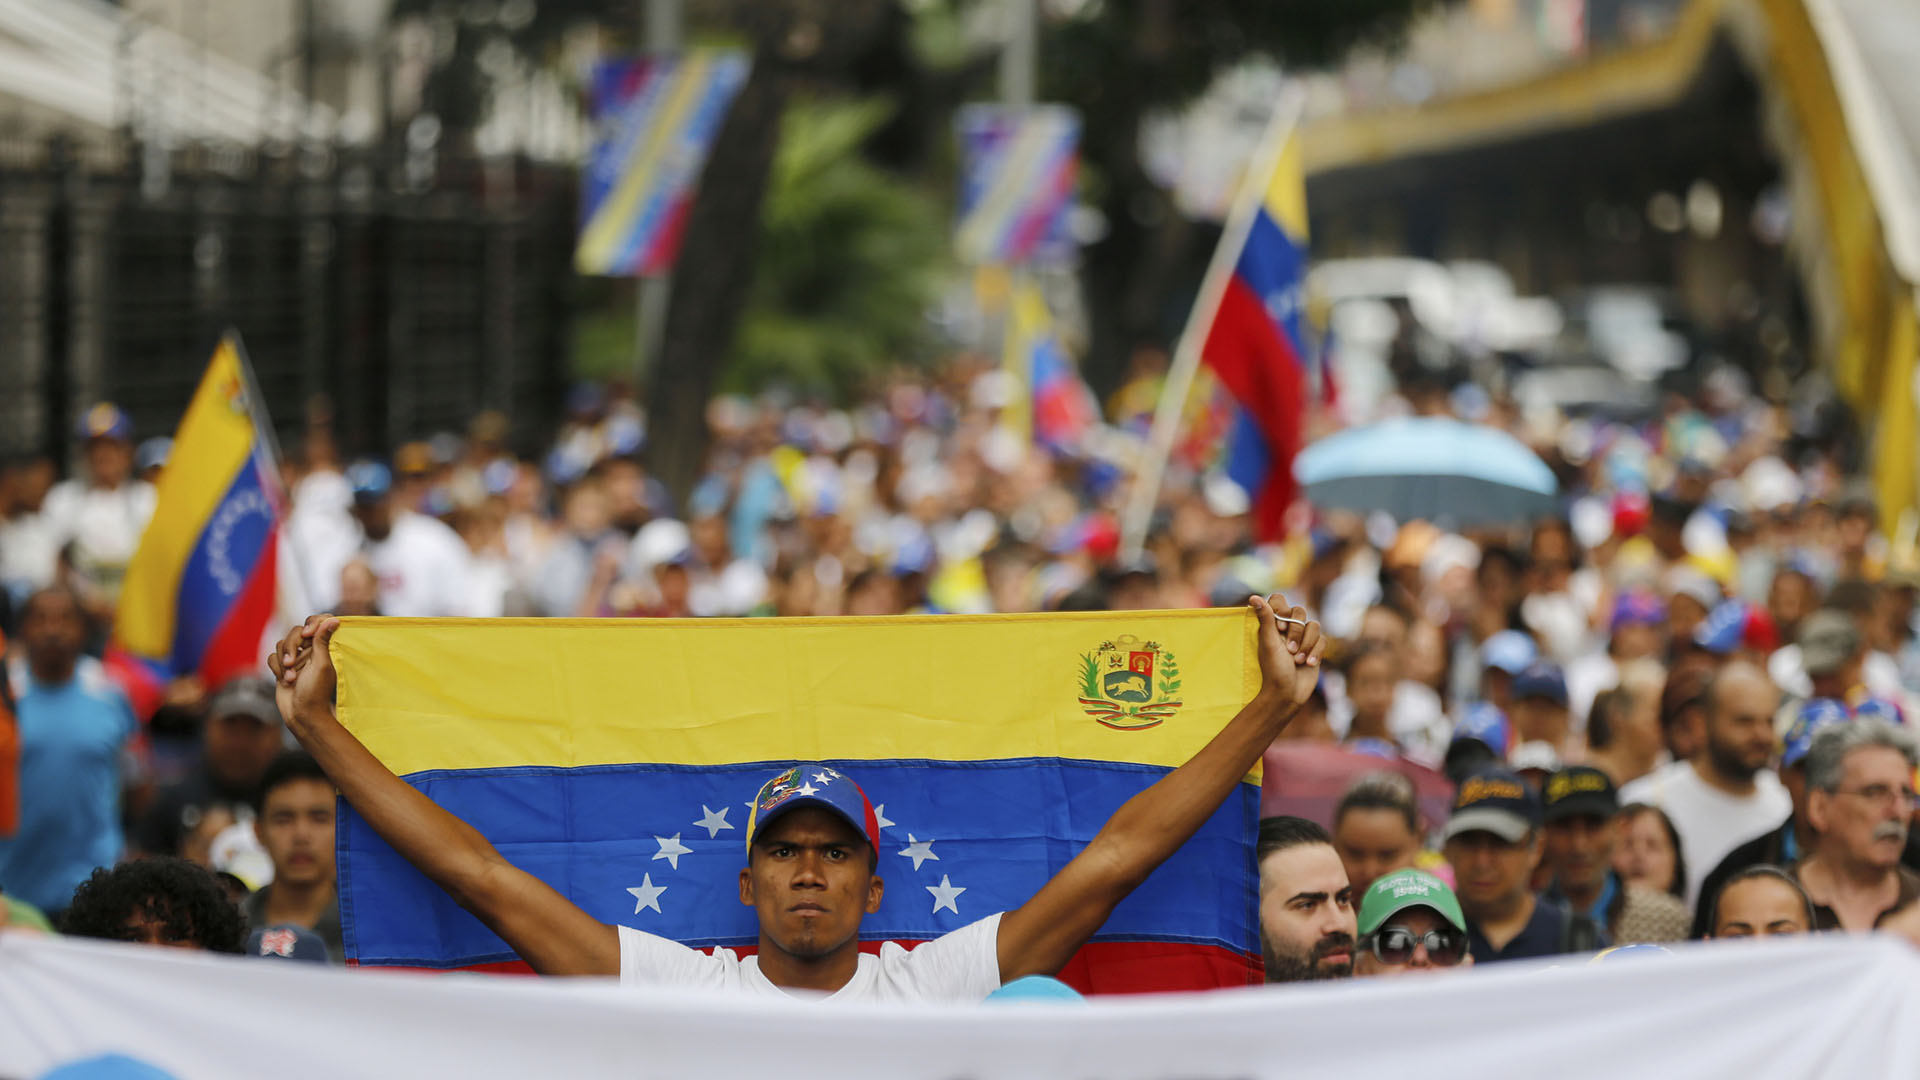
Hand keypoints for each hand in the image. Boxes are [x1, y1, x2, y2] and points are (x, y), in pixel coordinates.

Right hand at [268, 614, 342, 730]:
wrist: (301, 714)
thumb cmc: (315, 691)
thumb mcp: (321, 664)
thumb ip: (323, 641)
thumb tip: (335, 619)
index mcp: (323, 647)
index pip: (318, 622)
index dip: (312, 623)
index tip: (308, 634)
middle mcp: (309, 650)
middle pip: (295, 632)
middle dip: (291, 647)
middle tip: (292, 663)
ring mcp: (295, 658)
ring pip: (281, 644)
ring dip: (284, 661)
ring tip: (291, 677)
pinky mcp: (281, 668)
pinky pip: (272, 657)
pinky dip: (276, 668)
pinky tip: (285, 681)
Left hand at [1250, 594, 1321, 707]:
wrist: (1288, 694)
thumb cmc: (1274, 670)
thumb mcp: (1268, 643)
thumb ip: (1264, 618)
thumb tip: (1253, 596)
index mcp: (1272, 624)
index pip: (1278, 600)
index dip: (1282, 609)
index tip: (1280, 626)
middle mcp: (1287, 628)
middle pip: (1299, 611)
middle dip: (1296, 632)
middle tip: (1289, 650)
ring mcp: (1302, 638)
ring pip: (1313, 625)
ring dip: (1307, 644)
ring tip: (1297, 660)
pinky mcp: (1315, 648)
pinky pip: (1323, 639)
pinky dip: (1316, 652)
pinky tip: (1308, 664)